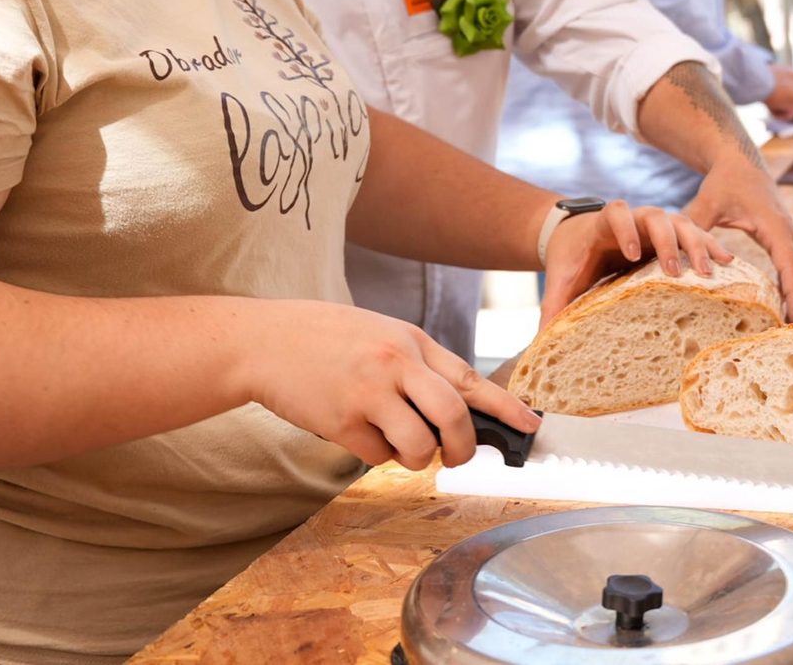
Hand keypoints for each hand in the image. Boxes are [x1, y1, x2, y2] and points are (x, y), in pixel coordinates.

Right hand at [242, 301, 539, 470]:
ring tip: (395, 443)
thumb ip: (415, 365)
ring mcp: (369, 392)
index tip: (531, 426)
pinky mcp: (341, 420)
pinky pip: (377, 456)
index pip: (469, 378)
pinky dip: (374, 454)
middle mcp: (395, 363)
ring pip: (419, 446)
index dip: (506, 406)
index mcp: (410, 340)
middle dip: (462, 449)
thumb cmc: (322, 338)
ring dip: (416, 458)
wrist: (261, 341)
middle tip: (455, 457)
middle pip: (453, 417)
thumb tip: (455, 410)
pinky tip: (355, 432)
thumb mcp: (379, 333)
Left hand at [538, 201, 731, 326]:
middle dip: (667, 241)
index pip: (616, 212)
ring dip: (696, 244)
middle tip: (677, 270)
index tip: (629, 253)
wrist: (576, 236)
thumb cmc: (571, 259)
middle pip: (656, 216)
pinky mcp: (670, 236)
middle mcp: (634, 219)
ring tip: (711, 269)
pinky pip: (695, 234)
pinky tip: (727, 261)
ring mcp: (655, 225)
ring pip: (681, 223)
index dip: (623, 228)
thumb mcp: (560, 279)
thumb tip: (540, 341)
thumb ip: (551, 306)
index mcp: (604, 224)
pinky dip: (710, 245)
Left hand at [684, 156, 792, 321]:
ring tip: (786, 333)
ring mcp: (791, 238)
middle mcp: (789, 234)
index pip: (790, 267)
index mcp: (775, 227)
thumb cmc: (724, 182)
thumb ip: (694, 226)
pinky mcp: (787, 241)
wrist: (741, 162)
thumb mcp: (707, 202)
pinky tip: (782, 311)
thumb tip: (677, 253)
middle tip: (791, 341)